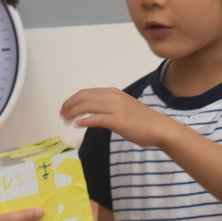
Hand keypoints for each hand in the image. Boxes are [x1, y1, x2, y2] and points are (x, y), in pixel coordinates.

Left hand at [60, 87, 177, 147]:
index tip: (65, 109)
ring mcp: (115, 108)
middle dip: (69, 105)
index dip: (72, 100)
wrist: (159, 127)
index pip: (85, 92)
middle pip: (83, 97)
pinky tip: (78, 125)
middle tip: (62, 115)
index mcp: (112, 93)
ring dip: (73, 113)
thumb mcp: (121, 108)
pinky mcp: (118, 120)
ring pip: (87, 106)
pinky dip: (85, 121)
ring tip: (66, 120)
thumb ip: (106, 108)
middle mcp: (112, 97)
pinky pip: (96, 118)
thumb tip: (90, 114)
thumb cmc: (141, 121)